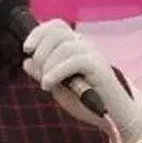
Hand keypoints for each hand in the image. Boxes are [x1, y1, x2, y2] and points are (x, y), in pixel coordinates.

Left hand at [22, 19, 141, 142]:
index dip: (38, 33)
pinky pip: (74, 60)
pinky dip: (56, 72)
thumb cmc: (88, 101)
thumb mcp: (58, 88)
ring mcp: (93, 54)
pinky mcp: (98, 66)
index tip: (27, 50)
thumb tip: (27, 61)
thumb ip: (43, 73)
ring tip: (46, 84)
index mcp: (75, 45)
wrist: (114, 116)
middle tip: (39, 74)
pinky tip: (49, 84)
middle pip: (56, 32)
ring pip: (63, 46)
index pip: (55, 26)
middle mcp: (85, 45)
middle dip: (40, 52)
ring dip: (47, 65)